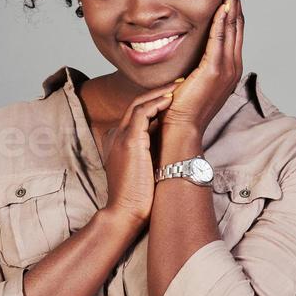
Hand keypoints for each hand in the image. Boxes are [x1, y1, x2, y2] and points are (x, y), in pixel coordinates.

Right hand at [102, 82, 178, 226]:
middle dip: (158, 91)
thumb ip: (150, 153)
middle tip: (178, 83)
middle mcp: (116, 135)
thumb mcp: (143, 168)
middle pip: (136, 104)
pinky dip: (156, 103)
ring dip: (159, 92)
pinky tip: (170, 98)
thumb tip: (170, 143)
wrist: (125, 213)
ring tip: (178, 85)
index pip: (136, 114)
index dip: (154, 102)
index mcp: (118, 141)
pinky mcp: (129, 142)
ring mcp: (120, 137)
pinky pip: (142, 113)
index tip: (173, 96)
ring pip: (139, 104)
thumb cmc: (137, 196)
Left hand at [160, 0, 245, 139]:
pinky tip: (224, 0)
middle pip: (238, 17)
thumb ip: (194, 59)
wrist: (180, 130)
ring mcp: (227, 67)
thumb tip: (183, 43)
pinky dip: (223, 17)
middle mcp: (233, 63)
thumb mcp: (190, 76)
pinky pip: (220, 38)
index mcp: (228, 63)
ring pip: (233, 24)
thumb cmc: (180, 106)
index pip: (233, 23)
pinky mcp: (215, 71)